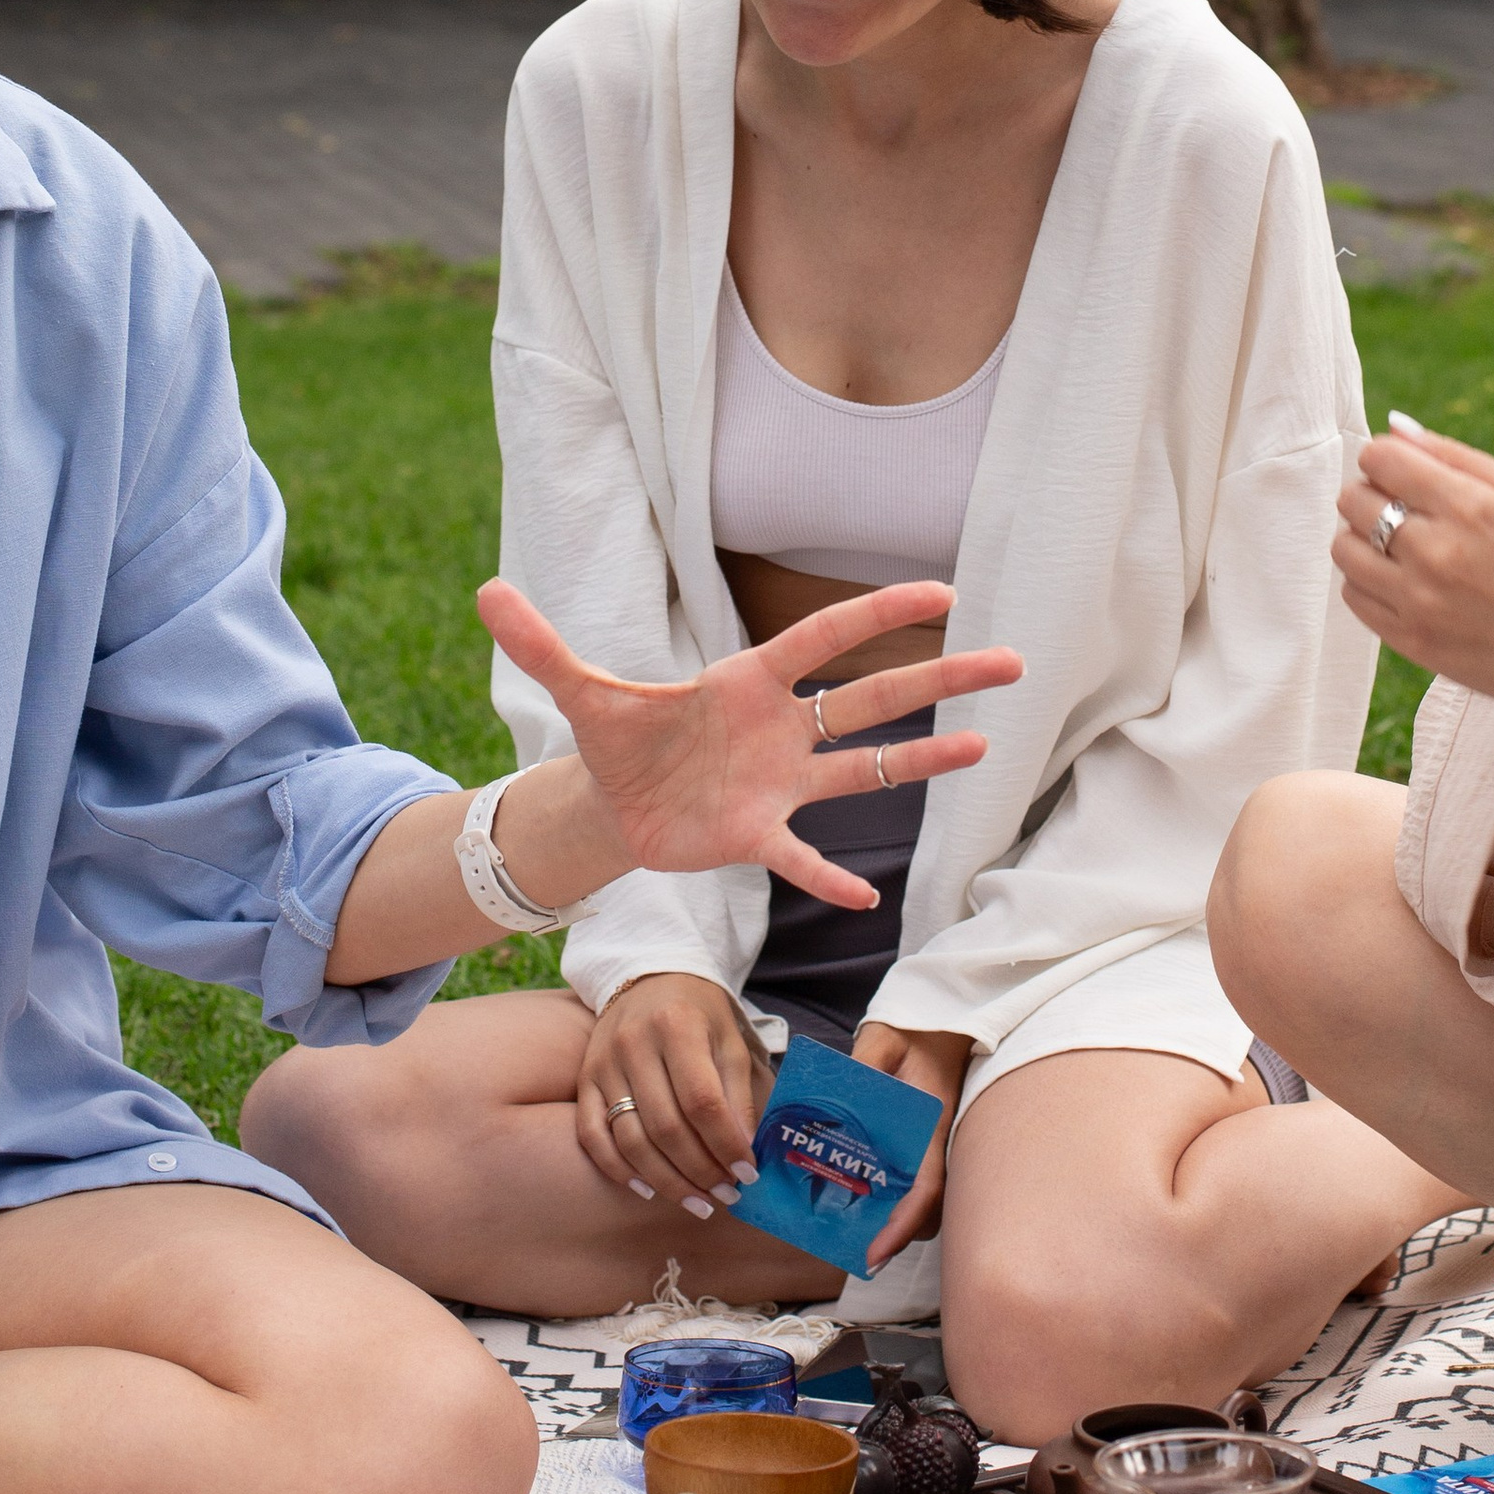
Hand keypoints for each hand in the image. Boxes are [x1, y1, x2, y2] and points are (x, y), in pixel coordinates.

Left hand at [481, 574, 1011, 908]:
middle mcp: (779, 727)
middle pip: (871, 698)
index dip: (878, 613)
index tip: (941, 589)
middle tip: (1008, 661)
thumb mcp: (579, 689)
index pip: (823, 639)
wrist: (612, 799)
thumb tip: (485, 589)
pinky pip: (803, 859)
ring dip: (920, 764)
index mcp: (747, 681)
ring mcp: (778, 783)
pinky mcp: (757, 836)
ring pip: (863, 770)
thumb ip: (541, 641)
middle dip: (938, 678)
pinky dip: (828, 879)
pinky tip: (868, 904)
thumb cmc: (616, 735)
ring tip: (985, 747)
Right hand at [576, 974, 773, 1211]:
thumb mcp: (729, 1041)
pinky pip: (593, 1136)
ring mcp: (603, 1064)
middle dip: (701, 1171)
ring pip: (630, 1140)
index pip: (702, 1101)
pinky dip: (619, 1170)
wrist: (648, 979)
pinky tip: (648, 1189)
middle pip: (666, 1127)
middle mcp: (634, 1044)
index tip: (748, 1174)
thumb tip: (746, 1155)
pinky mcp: (585, 1080)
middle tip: (727, 1195)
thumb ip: (739, 1095)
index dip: (726, 1144)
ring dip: (667, 1181)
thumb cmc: (698, 1014)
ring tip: (698, 1203)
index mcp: (678, 1026)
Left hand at [849, 1023, 971, 1271]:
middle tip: (852, 1245)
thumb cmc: (912, 1030)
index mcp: (931, 1126)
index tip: (872, 1255)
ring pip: (923, 1201)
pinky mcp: (927, 1142)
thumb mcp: (880, 1044)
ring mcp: (936, 1146)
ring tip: (850, 1224)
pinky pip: (915, 1181)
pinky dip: (894, 1197)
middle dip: (895, 1235)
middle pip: (926, 1210)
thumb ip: (858, 1069)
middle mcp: (938, 1145)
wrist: (943, 1017)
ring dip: (894, 1219)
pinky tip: (860, 1190)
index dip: (901, 1229)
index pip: (925, 1192)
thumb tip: (827, 1102)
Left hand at [1332, 423, 1493, 741]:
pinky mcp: (1411, 642)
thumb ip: (1456, 456)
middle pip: (1353, 499)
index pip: (1379, 459)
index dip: (1382, 456)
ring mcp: (1420, 601)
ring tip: (1395, 542)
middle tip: (1400, 505)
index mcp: (1471, 508)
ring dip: (1360, 536)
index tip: (1399, 470)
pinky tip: (1398, 578)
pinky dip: (1365, 580)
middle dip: (1370, 492)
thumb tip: (1395, 428)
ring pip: (1343, 548)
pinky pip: (1352, 595)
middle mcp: (1438, 553)